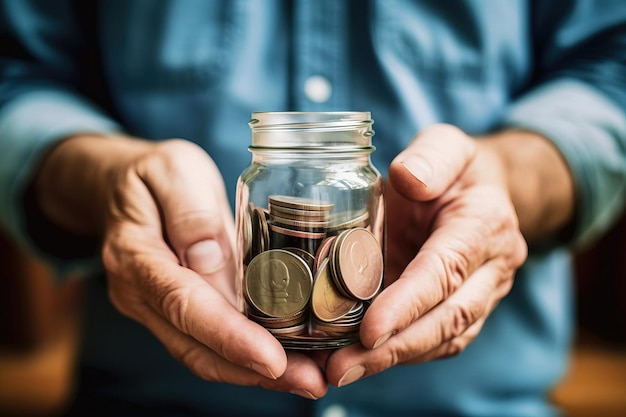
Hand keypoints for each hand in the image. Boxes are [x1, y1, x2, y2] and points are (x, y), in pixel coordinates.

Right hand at [96, 138, 325, 398]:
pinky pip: (208, 344)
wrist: (120, 186)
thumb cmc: (152, 174)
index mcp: (136, 255)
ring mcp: (155, 309)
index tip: (272, 359)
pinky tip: (286, 360)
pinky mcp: (175, 312)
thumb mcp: (174, 170)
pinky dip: (246, 358)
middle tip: (310, 380)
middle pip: (196, 347)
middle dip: (253, 371)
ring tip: (308, 378)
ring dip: (255, 374)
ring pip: (203, 355)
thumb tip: (212, 262)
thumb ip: (192, 213)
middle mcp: (140, 294)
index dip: (228, 336)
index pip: (184, 305)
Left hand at [324, 124, 527, 385]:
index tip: (370, 330)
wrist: (480, 191)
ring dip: (392, 359)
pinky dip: (397, 353)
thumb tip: (407, 178)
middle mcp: (490, 269)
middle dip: (395, 347)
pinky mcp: (460, 309)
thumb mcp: (445, 145)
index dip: (409, 303)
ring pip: (442, 339)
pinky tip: (358, 360)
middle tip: (343, 368)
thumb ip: (430, 157)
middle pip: (447, 319)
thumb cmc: (456, 169)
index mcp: (484, 225)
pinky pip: (434, 340)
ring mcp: (479, 294)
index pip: (446, 271)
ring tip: (341, 372)